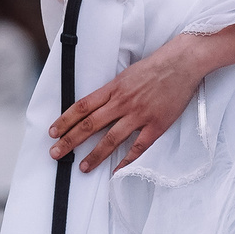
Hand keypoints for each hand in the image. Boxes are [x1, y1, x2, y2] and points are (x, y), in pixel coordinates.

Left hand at [49, 34, 216, 170]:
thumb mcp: (125, 75)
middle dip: (70, 140)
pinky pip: (139, 146)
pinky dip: (127, 159)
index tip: (53, 132)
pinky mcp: (157, 125)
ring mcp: (139, 115)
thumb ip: (111, 91)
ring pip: (111, 139)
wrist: (182, 63)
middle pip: (90, 125)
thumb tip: (96, 104)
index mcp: (112, 89)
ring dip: (94, 155)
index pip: (82, 107)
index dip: (65, 120)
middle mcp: (122, 102)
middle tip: (55, 153)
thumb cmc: (155, 67)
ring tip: (83, 167)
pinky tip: (116, 169)